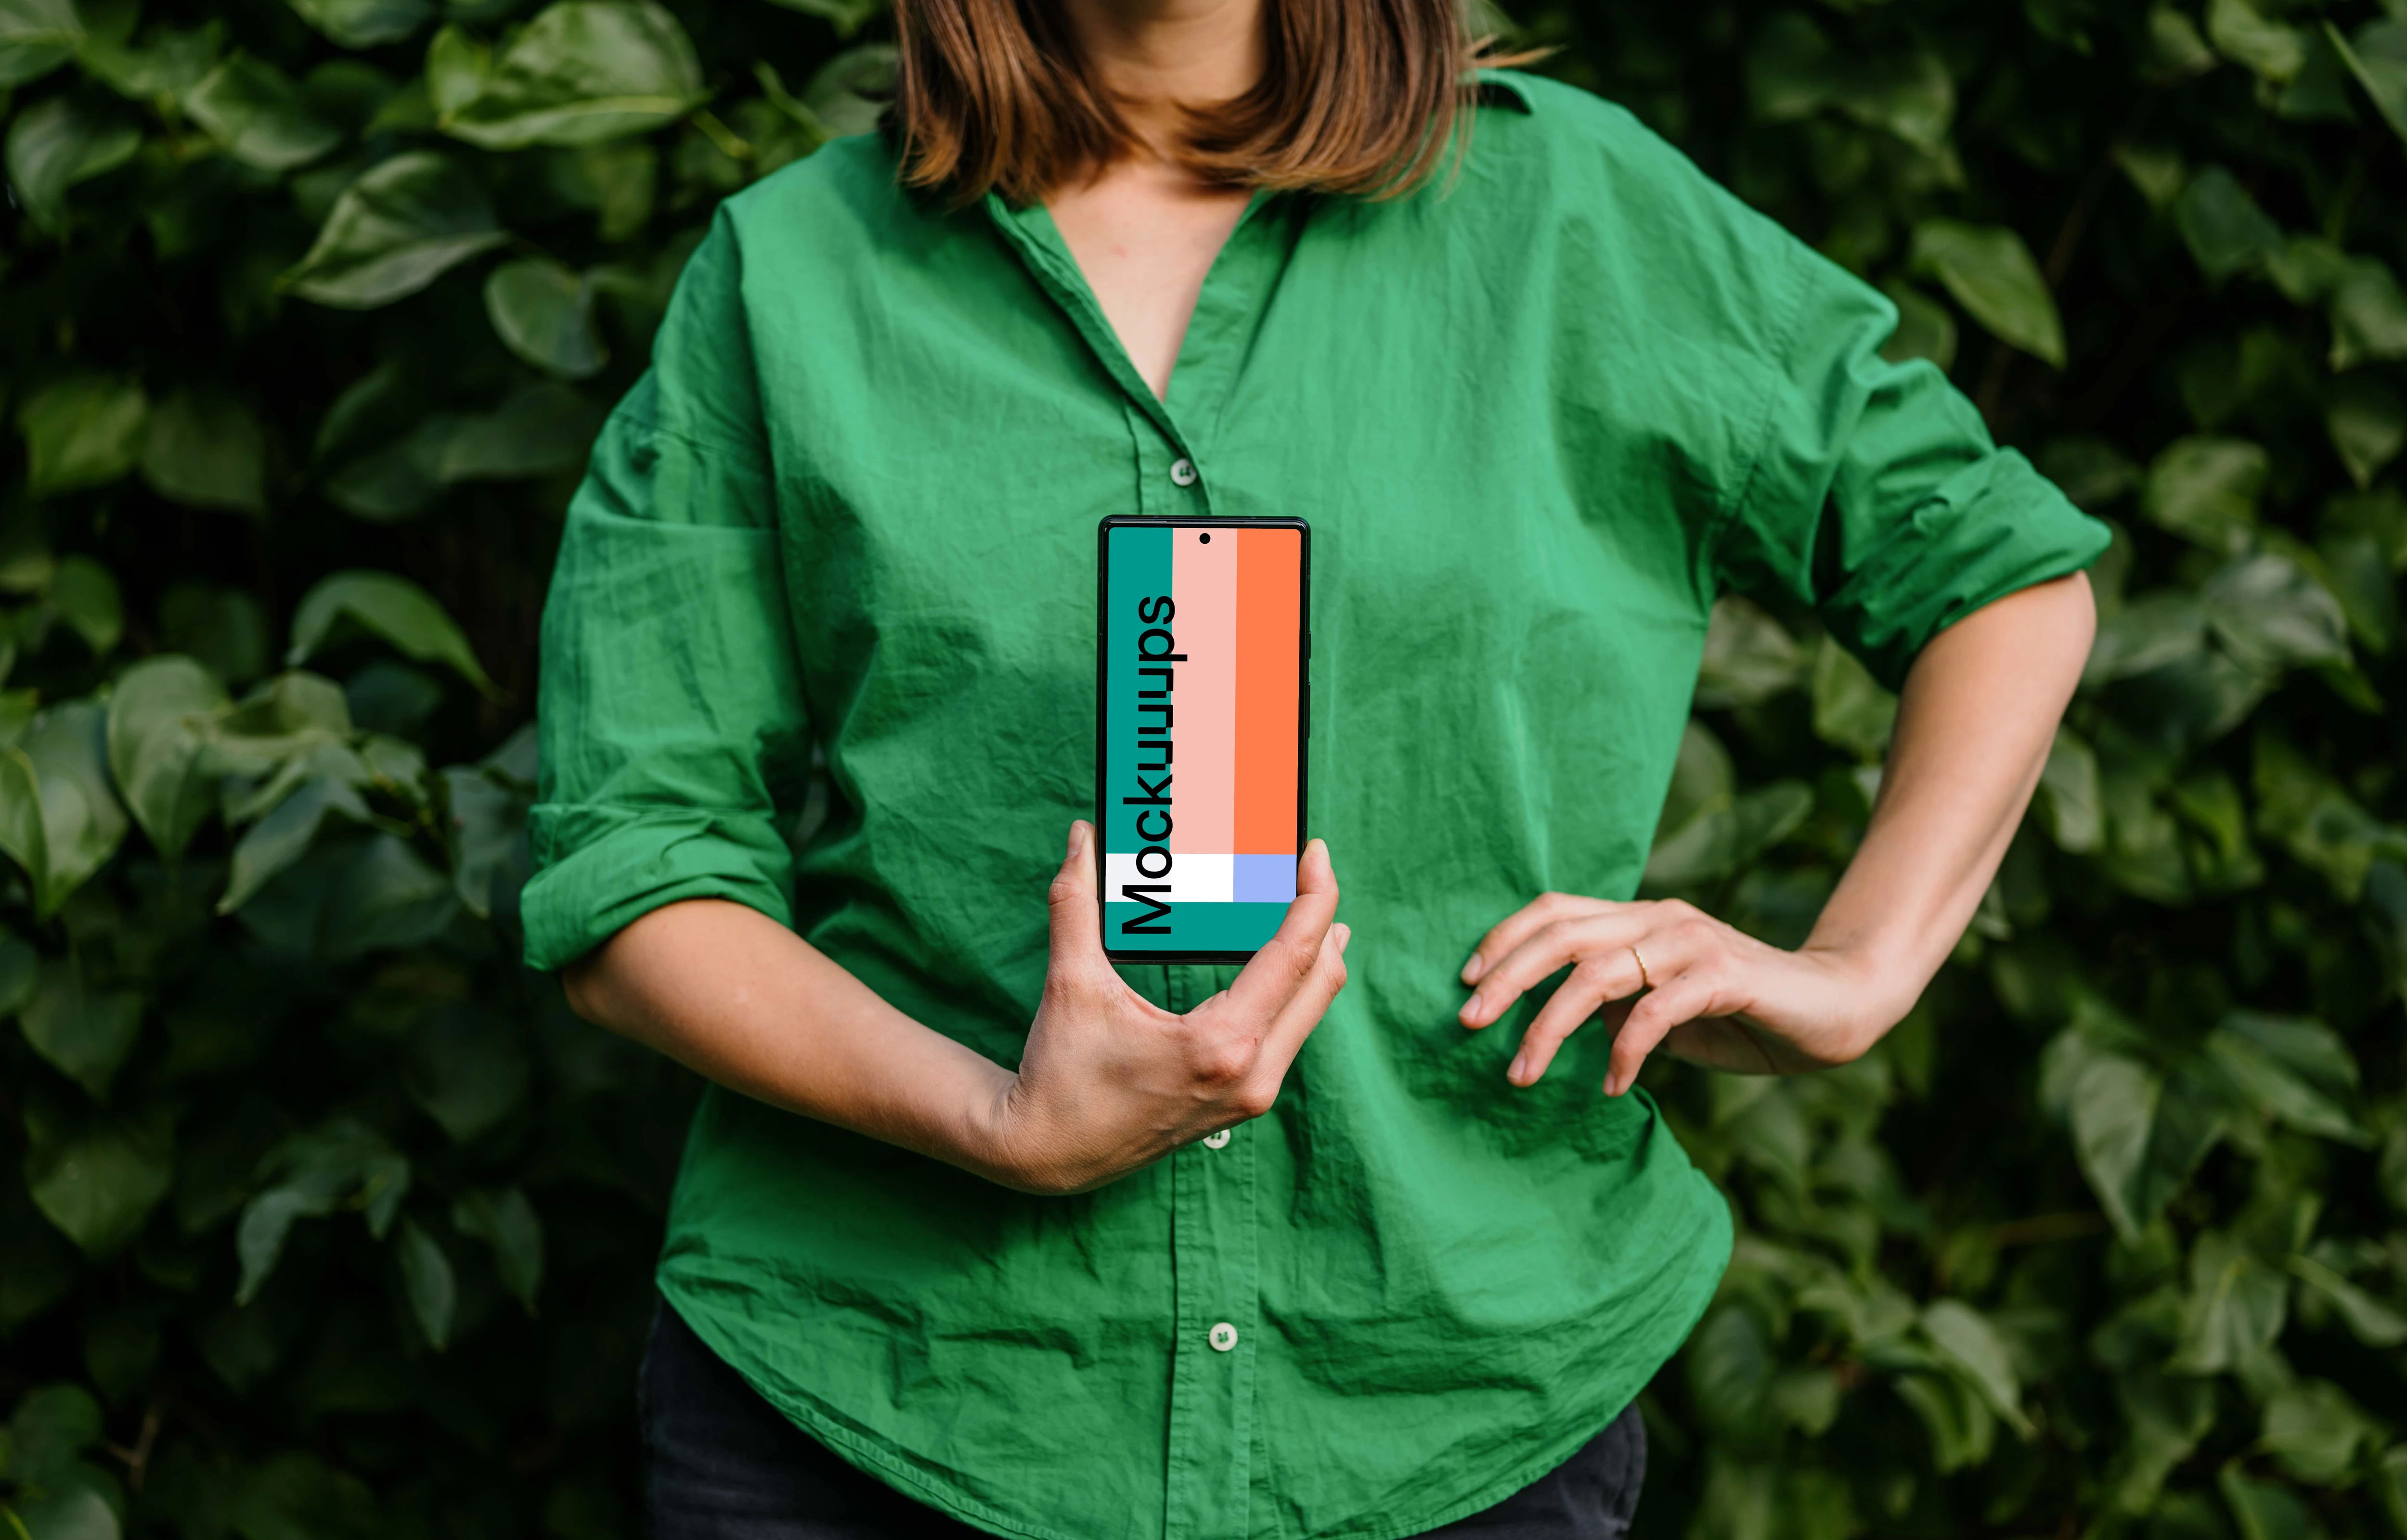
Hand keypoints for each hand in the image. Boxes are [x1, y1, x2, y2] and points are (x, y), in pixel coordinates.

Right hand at [989, 823, 1349, 1194]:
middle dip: (1323, 920)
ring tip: (1308, 909)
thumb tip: (1080, 837)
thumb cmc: (1059, 1075)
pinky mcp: (1242, 1105)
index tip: (1315, 852)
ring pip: (1309, 1013)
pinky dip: (1294, 993)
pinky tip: (1285, 965)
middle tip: (1311, 869)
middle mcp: (1250, 1076)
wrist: (1047, 1154)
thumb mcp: (1071, 984)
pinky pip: (1290, 1037)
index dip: (1314, 897)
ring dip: (1314, 959)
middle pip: (1319, 983)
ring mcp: (1251, 1097)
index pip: (1294, 956)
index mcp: (1221, 1045)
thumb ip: (1076, 904)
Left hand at [1456, 895, 1897, 1097]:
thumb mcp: (1662, 1011)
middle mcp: (1660, 918)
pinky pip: (1657, 1010)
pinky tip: (1612, 1086)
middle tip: (1466, 1022)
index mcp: (1639, 918)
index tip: (1464, 981)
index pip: (1556, 911)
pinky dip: (1625, 1050)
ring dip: (1550, 1025)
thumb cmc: (1740, 1014)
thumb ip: (1614, 1007)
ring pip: (1598, 972)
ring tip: (1521, 1073)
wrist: (1834, 1009)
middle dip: (1507, 978)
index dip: (1505, 939)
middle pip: (1563, 934)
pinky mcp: (1726, 975)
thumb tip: (1555, 1024)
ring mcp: (1693, 943)